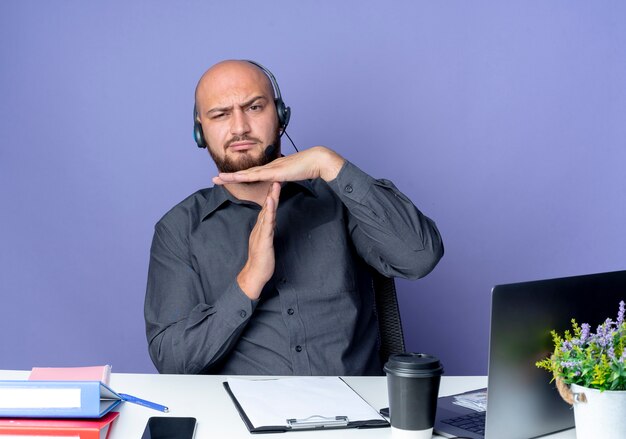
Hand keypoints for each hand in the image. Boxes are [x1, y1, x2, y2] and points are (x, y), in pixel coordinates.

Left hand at [212, 146, 344, 184]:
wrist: (315, 160)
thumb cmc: (306, 167)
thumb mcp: (290, 174)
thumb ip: (283, 177)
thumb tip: (278, 180)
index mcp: (270, 168)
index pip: (251, 173)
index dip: (238, 175)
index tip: (226, 178)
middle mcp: (268, 167)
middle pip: (244, 172)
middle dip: (229, 176)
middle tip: (215, 178)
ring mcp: (270, 168)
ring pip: (247, 173)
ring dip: (232, 176)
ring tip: (219, 178)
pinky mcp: (275, 172)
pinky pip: (257, 175)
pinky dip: (246, 176)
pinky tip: (237, 177)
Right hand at [237, 182, 280, 299]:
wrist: (255, 275)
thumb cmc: (262, 260)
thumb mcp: (267, 242)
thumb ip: (269, 231)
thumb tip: (272, 223)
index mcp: (262, 227)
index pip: (268, 208)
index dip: (272, 195)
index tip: (276, 183)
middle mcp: (261, 227)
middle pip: (267, 206)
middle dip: (272, 191)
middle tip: (276, 176)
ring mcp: (261, 232)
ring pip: (267, 212)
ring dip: (271, 198)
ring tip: (275, 184)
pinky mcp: (263, 239)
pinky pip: (267, 223)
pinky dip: (269, 212)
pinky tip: (271, 202)